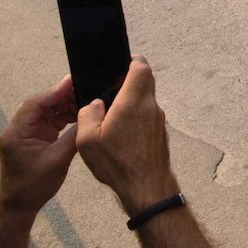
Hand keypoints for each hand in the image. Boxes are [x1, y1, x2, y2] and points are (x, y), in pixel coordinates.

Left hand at [0, 76, 78, 217]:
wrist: (19, 207)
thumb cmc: (34, 185)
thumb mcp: (57, 159)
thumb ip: (73, 136)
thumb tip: (90, 116)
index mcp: (17, 132)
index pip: (36, 103)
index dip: (56, 91)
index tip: (75, 81)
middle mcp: (19, 129)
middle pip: (42, 105)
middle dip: (63, 97)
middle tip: (86, 89)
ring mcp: (27, 134)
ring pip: (47, 112)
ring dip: (65, 107)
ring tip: (87, 101)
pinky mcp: (34, 140)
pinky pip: (50, 123)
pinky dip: (64, 118)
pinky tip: (79, 115)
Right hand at [77, 56, 178, 213]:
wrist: (146, 187)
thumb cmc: (117, 163)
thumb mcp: (88, 140)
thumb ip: (88, 114)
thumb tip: (95, 104)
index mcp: (133, 102)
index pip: (141, 67)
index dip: (132, 60)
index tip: (122, 60)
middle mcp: (150, 106)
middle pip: (147, 80)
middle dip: (132, 77)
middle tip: (113, 84)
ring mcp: (158, 120)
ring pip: (147, 98)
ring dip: (134, 97)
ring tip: (113, 110)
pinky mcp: (159, 132)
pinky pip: (148, 114)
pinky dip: (137, 114)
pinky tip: (123, 129)